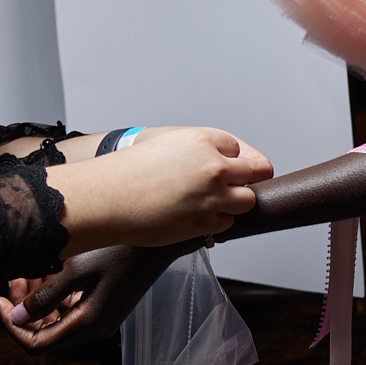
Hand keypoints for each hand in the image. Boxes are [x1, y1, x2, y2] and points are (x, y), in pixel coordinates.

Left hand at [0, 245, 179, 348]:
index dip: (11, 326)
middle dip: (22, 310)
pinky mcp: (104, 307)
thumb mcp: (77, 269)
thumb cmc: (121, 249)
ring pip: (55, 320)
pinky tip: (48, 271)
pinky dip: (54, 295)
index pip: (36, 344)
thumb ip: (45, 296)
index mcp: (87, 324)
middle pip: (44, 333)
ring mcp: (100, 319)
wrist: (159, 240)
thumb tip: (17, 318)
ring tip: (26, 270)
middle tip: (11, 278)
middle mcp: (94, 328)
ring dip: (36, 300)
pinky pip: (69, 309)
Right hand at [53, 126, 273, 255]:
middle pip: (257, 172)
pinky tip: (196, 214)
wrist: (107, 198)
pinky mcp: (204, 223)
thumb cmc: (129, 170)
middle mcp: (213, 168)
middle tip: (232, 184)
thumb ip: (201, 147)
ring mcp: (211, 198)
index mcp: (203, 141)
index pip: (242, 148)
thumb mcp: (167, 141)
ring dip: (235, 201)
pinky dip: (217, 220)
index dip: (236, 158)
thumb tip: (231, 158)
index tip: (232, 165)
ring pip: (247, 201)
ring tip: (210, 201)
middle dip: (246, 178)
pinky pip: (227, 223)